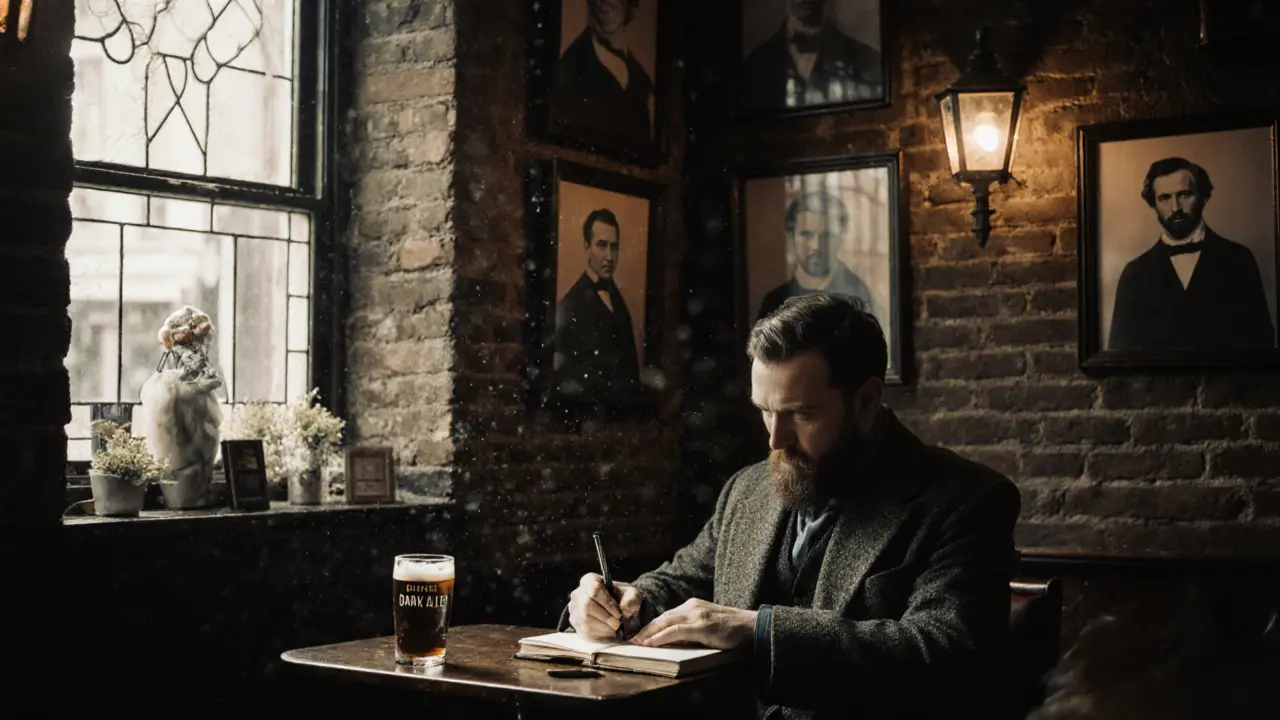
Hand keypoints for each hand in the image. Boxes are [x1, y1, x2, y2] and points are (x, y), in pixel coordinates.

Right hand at [567, 573, 643, 640]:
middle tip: (618, 623)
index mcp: (590, 580)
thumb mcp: (633, 595)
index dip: (607, 603)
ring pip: (585, 619)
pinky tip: (608, 631)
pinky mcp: (576, 625)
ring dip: (603, 626)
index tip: (618, 612)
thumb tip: (624, 609)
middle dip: (605, 617)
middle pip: (587, 605)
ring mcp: (574, 610)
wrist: (618, 611)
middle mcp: (577, 593)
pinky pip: (585, 631)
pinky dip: (600, 634)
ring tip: (615, 627)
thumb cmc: (623, 599)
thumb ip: (632, 599)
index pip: (594, 589)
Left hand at [630, 598, 756, 649]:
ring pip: (665, 622)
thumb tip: (672, 640)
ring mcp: (697, 614)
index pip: (666, 616)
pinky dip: (660, 637)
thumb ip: (691, 629)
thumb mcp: (707, 625)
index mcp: (693, 605)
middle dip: (645, 630)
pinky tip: (651, 643)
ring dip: (648, 634)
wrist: (752, 626)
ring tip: (636, 643)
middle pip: (662, 618)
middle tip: (631, 640)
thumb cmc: (732, 629)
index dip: (651, 626)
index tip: (639, 636)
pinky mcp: (701, 625)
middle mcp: (692, 606)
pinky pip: (675, 631)